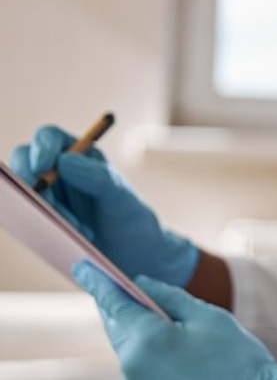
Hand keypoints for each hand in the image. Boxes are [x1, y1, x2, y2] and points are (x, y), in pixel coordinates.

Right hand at [10, 125, 198, 285]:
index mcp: (80, 155)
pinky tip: (67, 236)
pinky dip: (39, 224)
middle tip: (50, 205)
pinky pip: (25, 216)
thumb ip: (100, 178)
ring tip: (78, 228)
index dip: (41, 147)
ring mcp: (47, 195)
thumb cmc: (132, 221)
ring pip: (24, 192)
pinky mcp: (39, 219)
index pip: (49, 138)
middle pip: (24, 161)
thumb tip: (64, 161)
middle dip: (32, 181)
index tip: (42, 167)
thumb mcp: (123, 199)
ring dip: (43, 209)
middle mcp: (58, 172)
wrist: (133, 256)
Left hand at [74, 262, 276, 379]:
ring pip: (124, 342)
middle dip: (115, 301)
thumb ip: (169, 297)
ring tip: (140, 303)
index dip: (98, 282)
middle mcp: (133, 362)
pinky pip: (135, 357)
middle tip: (113, 280)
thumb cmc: (236, 357)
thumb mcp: (207, 316)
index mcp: (147, 339)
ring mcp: (137, 379)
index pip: (114, 303)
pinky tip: (155, 330)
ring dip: (130, 322)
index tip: (82, 265)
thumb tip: (140, 283)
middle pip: (115, 324)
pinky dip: (139, 339)